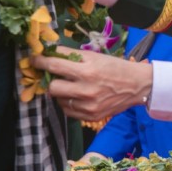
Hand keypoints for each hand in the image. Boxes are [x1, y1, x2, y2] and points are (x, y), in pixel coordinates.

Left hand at [31, 46, 151, 120]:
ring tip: (72, 85)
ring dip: (61, 91)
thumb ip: (71, 56)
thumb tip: (48, 53)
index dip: (40, 62)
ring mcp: (88, 106)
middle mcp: (86, 90)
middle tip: (56, 75)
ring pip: (58, 100)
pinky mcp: (90, 117)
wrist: (138, 85)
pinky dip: (68, 102)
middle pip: (52, 87)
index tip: (34, 59)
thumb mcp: (95, 56)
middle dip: (52, 80)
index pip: (55, 66)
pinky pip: (67, 110)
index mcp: (88, 71)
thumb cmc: (115, 67)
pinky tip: (78, 95)